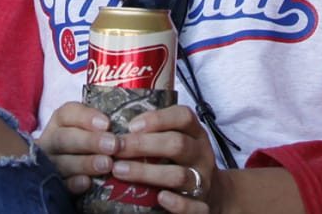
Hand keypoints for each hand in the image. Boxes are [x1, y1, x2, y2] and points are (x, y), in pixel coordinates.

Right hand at [35, 102, 121, 193]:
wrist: (62, 170)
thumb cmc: (88, 142)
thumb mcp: (91, 128)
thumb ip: (103, 125)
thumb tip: (132, 125)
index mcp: (61, 122)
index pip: (68, 113)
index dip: (86, 117)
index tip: (107, 123)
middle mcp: (51, 141)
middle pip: (64, 138)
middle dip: (90, 141)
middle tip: (113, 145)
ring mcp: (50, 164)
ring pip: (62, 162)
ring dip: (85, 163)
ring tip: (107, 165)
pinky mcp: (53, 184)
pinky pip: (61, 184)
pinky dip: (74, 184)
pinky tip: (88, 182)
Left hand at [37, 102, 221, 212]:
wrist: (213, 195)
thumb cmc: (182, 163)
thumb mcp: (176, 141)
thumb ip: (154, 133)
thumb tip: (108, 124)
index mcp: (195, 133)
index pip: (183, 117)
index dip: (158, 119)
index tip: (130, 125)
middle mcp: (201, 154)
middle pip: (177, 144)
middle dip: (143, 145)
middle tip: (116, 148)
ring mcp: (204, 180)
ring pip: (179, 175)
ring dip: (148, 173)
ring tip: (119, 171)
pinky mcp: (203, 206)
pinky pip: (192, 205)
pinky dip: (176, 202)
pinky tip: (159, 198)